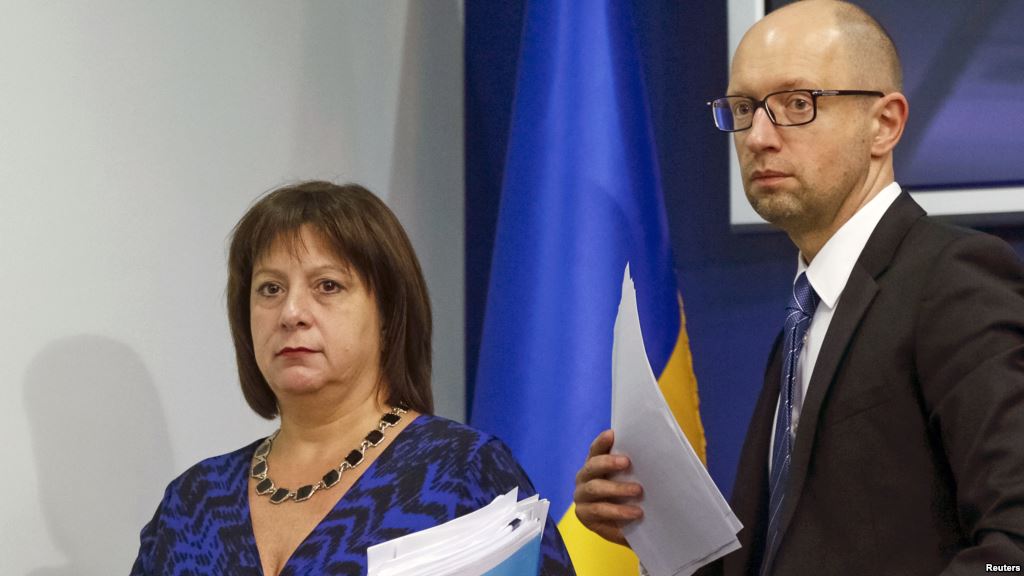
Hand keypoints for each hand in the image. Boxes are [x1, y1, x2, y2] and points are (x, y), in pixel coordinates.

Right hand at [573, 429, 643, 545]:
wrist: (627, 528)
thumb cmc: (628, 497)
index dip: (602, 441)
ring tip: (638, 490)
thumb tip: (650, 451)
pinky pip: (599, 511)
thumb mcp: (631, 479)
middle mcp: (583, 478)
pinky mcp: (584, 515)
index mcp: (593, 465)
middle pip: (592, 466)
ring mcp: (581, 497)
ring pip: (595, 488)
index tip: (612, 434)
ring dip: (617, 488)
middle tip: (627, 462)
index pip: (595, 449)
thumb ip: (633, 467)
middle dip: (608, 462)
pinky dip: (617, 511)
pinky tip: (634, 513)